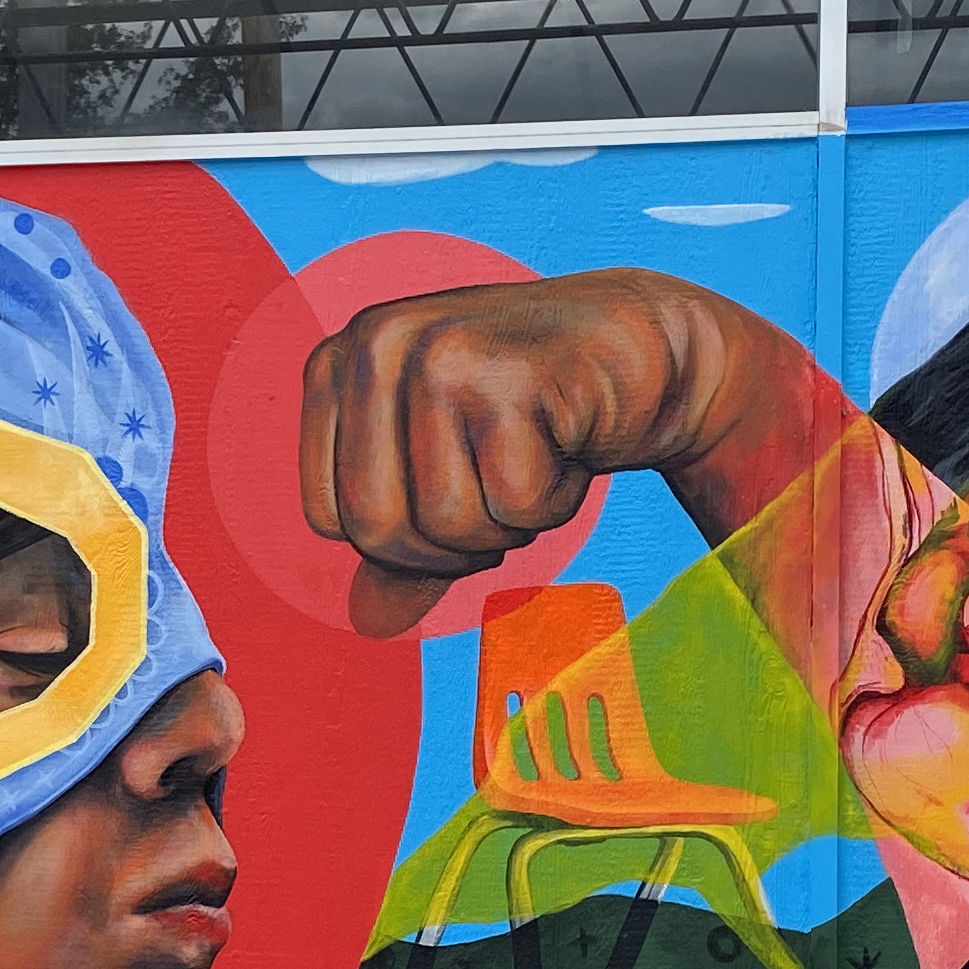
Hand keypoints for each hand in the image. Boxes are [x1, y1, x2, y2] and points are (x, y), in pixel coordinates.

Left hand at [299, 271, 828, 638]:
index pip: (330, 518)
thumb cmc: (530, 416)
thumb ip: (403, 549)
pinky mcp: (512, 375)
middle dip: (453, 541)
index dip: (404, 539)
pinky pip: (518, 504)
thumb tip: (368, 622)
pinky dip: (555, 499)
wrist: (639, 351)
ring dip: (510, 518)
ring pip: (449, 522)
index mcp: (336, 365)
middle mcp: (374, 346)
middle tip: (502, 483)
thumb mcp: (446, 474)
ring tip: (535, 451)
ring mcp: (442, 353)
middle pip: (378, 528)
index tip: (456, 485)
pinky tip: (568, 439)